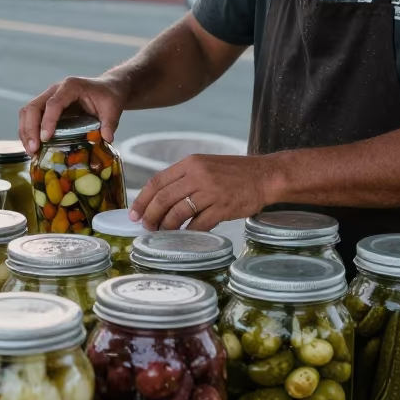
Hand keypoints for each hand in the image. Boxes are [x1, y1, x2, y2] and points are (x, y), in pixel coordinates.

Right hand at [19, 76, 125, 155]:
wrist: (107, 88)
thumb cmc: (109, 96)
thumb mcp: (113, 108)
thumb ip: (110, 122)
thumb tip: (106, 138)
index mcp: (71, 86)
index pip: (53, 103)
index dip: (47, 121)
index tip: (46, 138)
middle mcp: (55, 90)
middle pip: (33, 107)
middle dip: (30, 129)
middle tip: (34, 149)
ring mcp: (48, 97)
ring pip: (27, 112)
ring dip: (25, 132)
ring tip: (31, 151)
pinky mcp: (46, 107)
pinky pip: (31, 117)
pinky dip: (28, 132)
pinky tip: (33, 147)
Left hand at [129, 154, 279, 230]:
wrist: (265, 176)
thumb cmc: (233, 173)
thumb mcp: (205, 166)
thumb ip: (184, 179)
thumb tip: (159, 200)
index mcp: (190, 163)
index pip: (157, 181)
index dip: (142, 199)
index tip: (135, 213)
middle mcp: (198, 175)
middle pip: (164, 198)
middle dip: (151, 216)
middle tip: (146, 227)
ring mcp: (211, 191)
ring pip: (178, 212)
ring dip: (167, 226)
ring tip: (163, 233)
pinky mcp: (223, 207)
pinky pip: (199, 224)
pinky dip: (189, 232)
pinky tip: (186, 236)